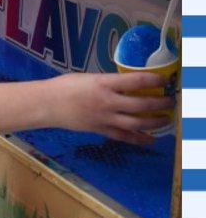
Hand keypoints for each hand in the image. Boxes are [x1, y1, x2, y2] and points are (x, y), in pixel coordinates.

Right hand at [44, 72, 174, 144]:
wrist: (46, 104)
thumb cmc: (65, 86)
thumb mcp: (90, 77)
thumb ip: (110, 81)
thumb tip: (130, 84)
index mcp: (104, 83)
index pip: (137, 81)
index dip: (155, 80)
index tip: (165, 81)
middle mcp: (107, 101)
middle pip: (142, 104)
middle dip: (161, 103)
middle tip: (171, 101)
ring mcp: (103, 118)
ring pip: (136, 122)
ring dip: (155, 121)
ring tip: (166, 119)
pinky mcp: (99, 129)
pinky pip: (122, 136)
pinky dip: (138, 139)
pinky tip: (150, 139)